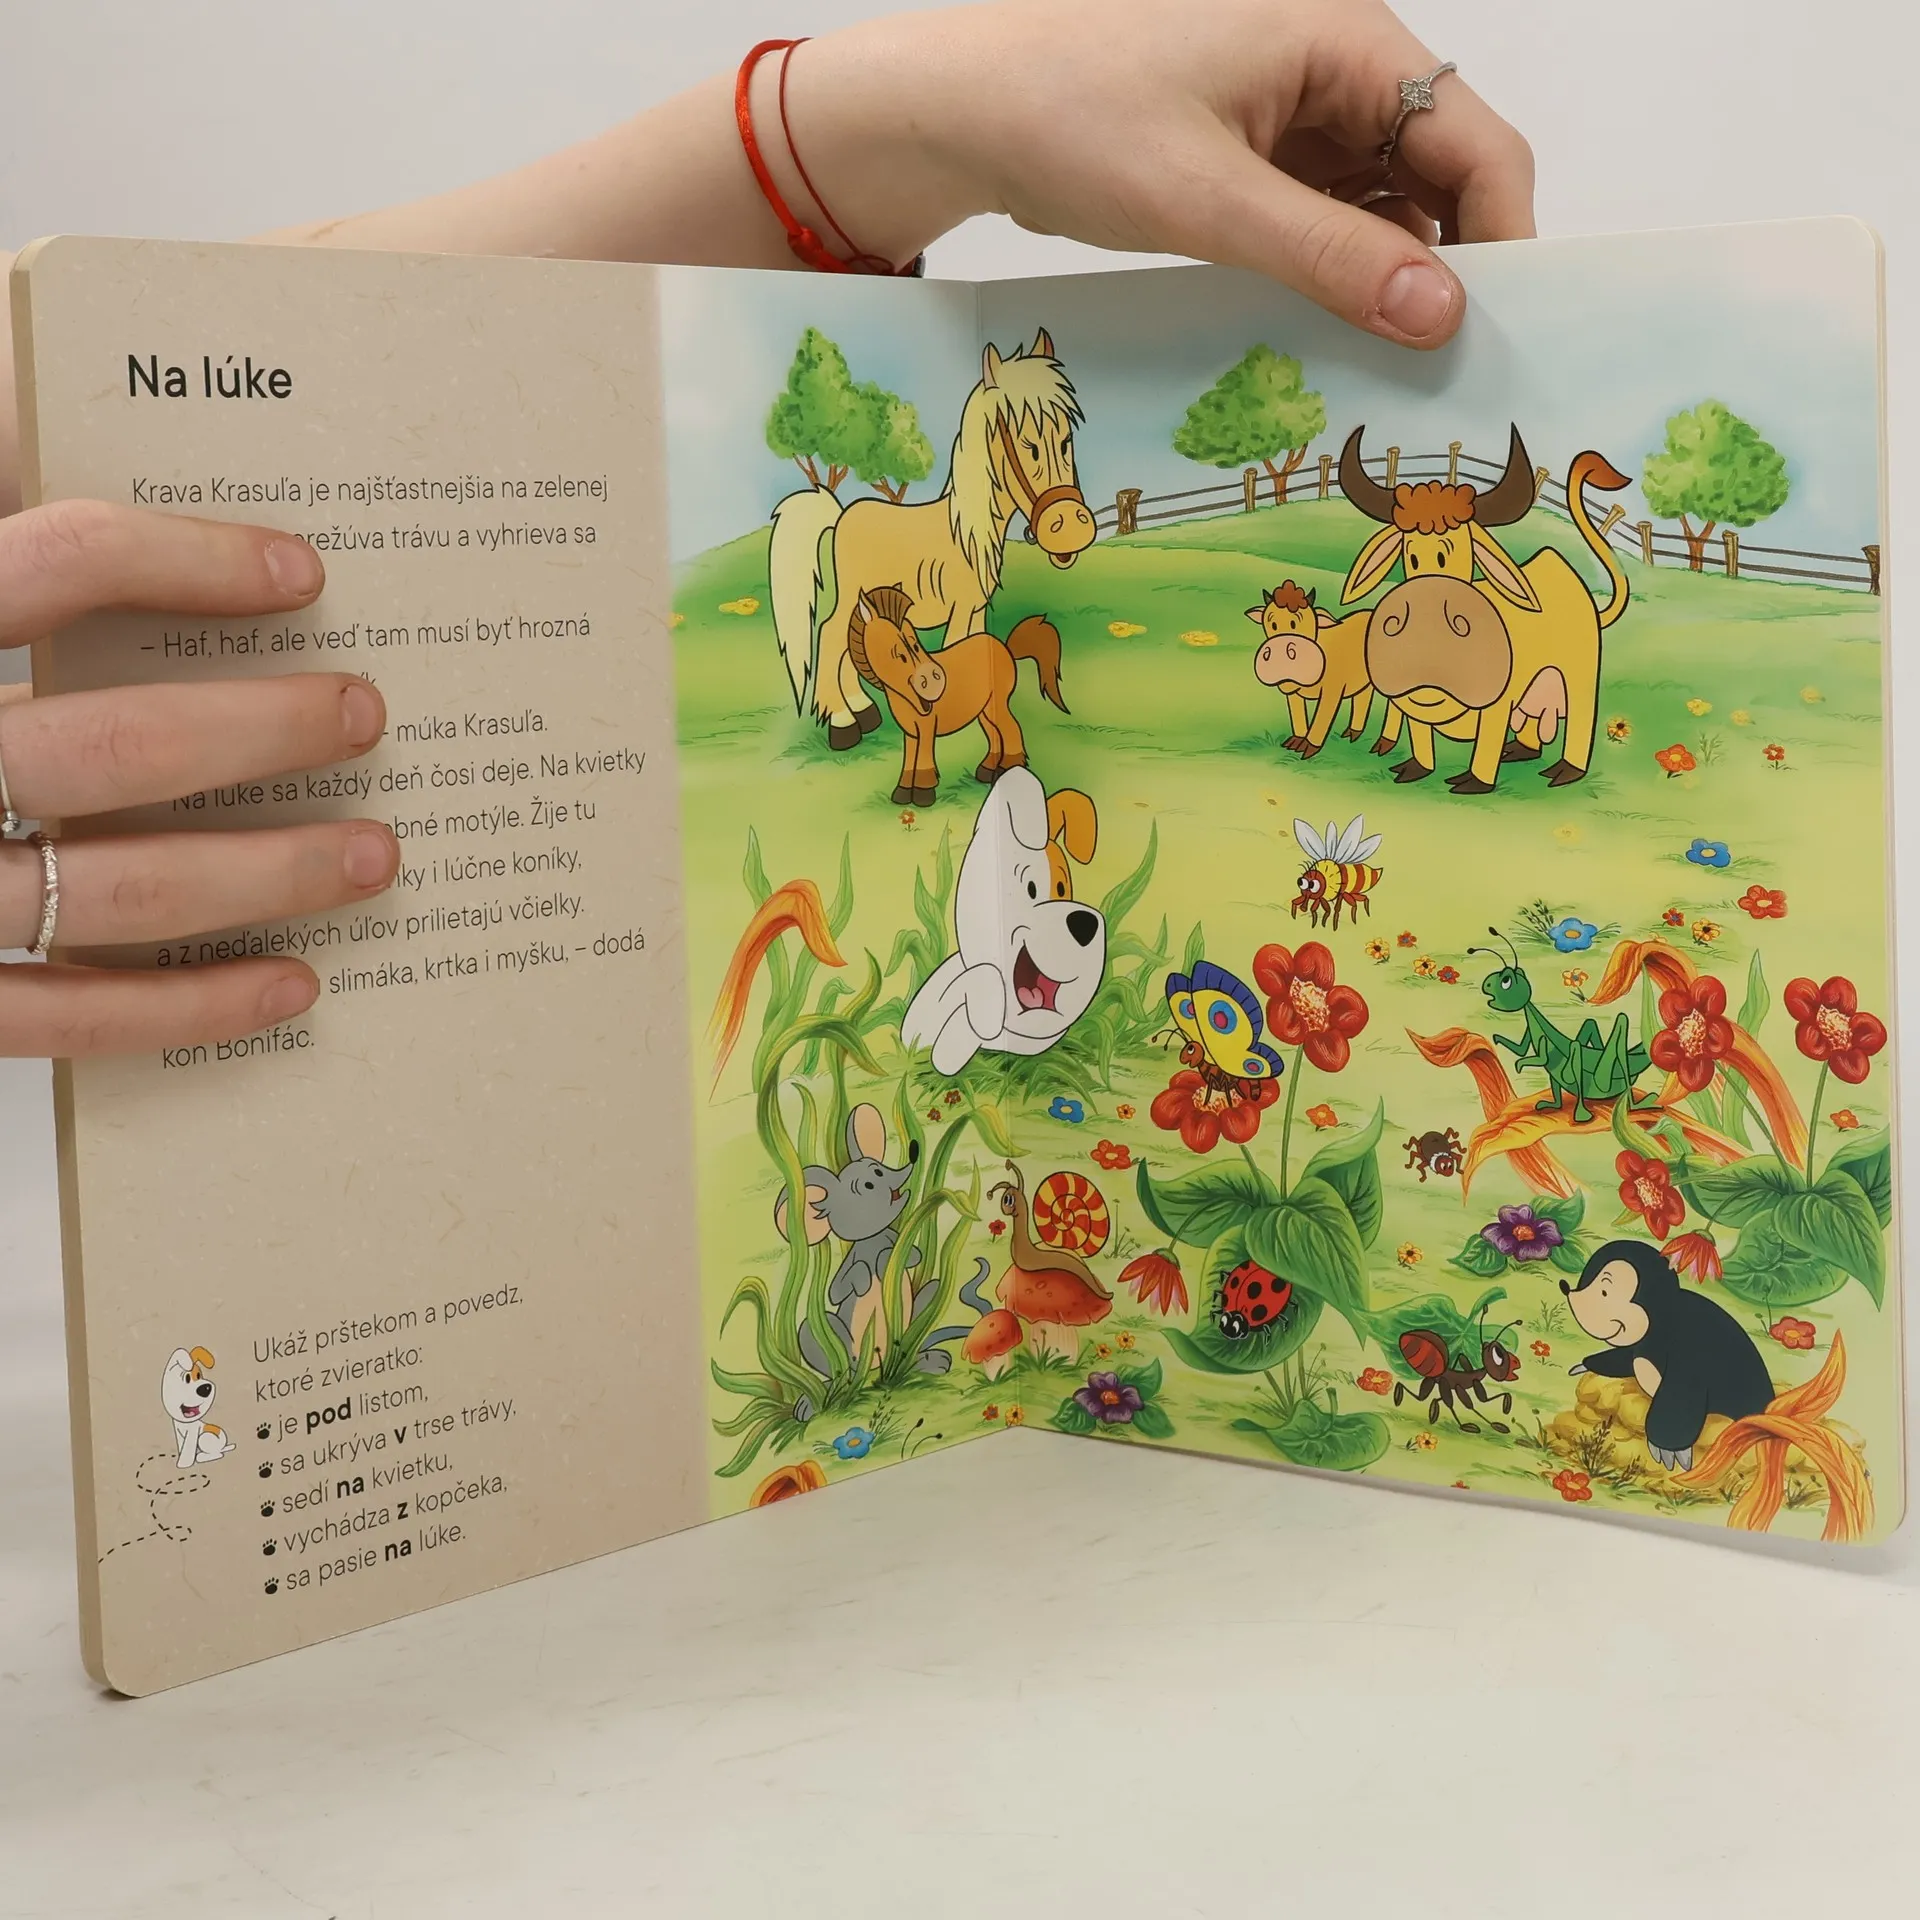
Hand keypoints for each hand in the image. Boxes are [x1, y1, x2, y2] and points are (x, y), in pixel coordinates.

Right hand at [0, 502, 396, 1055]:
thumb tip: (36, 384)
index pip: (52, 568)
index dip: (186, 559)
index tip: (299, 569)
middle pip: (107, 749)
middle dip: (258, 732)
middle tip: (363, 711)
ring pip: (115, 892)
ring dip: (265, 875)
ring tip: (374, 852)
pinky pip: (67, 1016)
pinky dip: (188, 1009)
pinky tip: (291, 986)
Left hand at [792, 0, 1532, 345]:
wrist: (963, 112)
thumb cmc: (1072, 118)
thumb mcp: (1209, 199)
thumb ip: (1329, 256)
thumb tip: (1440, 314)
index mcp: (1344, 41)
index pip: (1473, 139)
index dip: (1500, 236)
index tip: (1495, 333)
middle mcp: (1334, 67)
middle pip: (1438, 174)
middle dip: (1445, 265)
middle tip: (1438, 371)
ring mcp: (1295, 112)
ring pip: (1382, 204)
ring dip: (1386, 278)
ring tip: (1382, 366)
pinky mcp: (1255, 155)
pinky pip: (1325, 217)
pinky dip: (1333, 272)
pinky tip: (1325, 333)